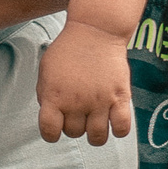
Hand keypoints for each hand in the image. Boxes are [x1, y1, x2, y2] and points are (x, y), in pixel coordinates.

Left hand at [36, 20, 133, 146]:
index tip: (55, 128)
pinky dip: (118, 130)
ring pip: (97, 137)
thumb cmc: (69, 49)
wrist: (95, 31)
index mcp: (54, 96)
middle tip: (77, 113)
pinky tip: (113, 120)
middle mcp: (76, 103)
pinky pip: (122, 128)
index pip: (49, 131)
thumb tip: (51, 115)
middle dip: (73, 126)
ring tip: (94, 121)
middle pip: (74, 133)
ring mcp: (99, 102)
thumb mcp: (45, 70)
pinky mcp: (120, 98)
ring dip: (94, 134)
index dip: (51, 133)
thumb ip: (45, 94)